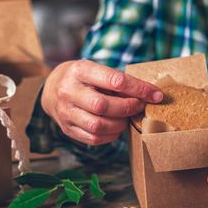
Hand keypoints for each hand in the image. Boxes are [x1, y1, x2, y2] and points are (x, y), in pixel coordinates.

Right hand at [41, 60, 162, 145]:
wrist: (52, 89)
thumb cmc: (83, 78)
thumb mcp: (96, 70)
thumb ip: (117, 81)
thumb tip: (149, 95)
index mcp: (80, 70)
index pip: (114, 81)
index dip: (139, 89)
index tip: (156, 95)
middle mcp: (69, 91)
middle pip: (103, 105)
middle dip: (128, 108)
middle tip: (139, 106)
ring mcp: (66, 112)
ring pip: (98, 125)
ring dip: (119, 124)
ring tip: (125, 118)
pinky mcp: (67, 128)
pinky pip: (93, 138)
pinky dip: (110, 136)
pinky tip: (115, 128)